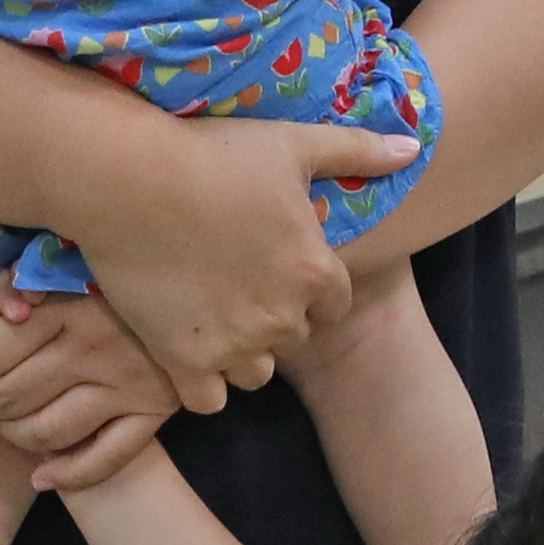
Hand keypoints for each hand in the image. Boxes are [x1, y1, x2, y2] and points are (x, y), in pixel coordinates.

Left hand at [0, 289, 178, 490]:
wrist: (196, 280)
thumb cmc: (112, 269)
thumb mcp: (58, 262)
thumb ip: (11, 282)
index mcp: (67, 306)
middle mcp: (94, 349)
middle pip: (6, 398)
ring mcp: (126, 387)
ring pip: (42, 434)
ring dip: (8, 434)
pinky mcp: (153, 413)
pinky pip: (103, 460)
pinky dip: (67, 476)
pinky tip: (41, 476)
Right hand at [81, 113, 396, 396]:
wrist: (130, 179)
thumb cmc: (214, 153)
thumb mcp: (295, 143)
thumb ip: (358, 150)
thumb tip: (413, 149)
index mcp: (314, 271)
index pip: (334, 304)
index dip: (310, 288)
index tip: (279, 267)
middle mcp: (281, 317)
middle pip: (294, 337)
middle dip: (275, 317)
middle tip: (238, 283)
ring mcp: (233, 344)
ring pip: (256, 373)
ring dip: (243, 352)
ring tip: (213, 315)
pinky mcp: (184, 362)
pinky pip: (209, 400)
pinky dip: (203, 382)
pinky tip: (187, 348)